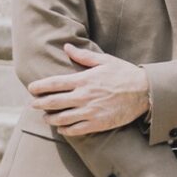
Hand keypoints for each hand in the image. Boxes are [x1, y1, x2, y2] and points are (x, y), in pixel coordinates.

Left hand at [31, 43, 151, 136]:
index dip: (38, 87)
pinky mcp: (97, 123)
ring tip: (46, 117)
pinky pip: (74, 130)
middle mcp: (83, 96)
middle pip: (52, 102)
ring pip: (61, 119)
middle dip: (39, 104)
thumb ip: (83, 56)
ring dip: (50, 118)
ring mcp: (90, 112)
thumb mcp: (105, 60)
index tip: (31, 88)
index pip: (53, 84)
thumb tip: (66, 47)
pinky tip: (61, 128)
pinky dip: (64, 130)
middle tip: (33, 104)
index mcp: (83, 80)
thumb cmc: (125, 74)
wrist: (145, 92)